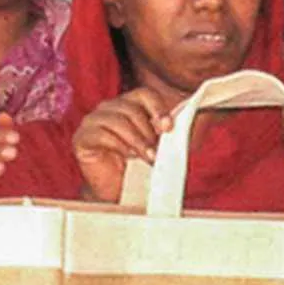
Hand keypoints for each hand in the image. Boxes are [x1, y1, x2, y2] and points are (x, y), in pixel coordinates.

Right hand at [71, 87, 171, 203]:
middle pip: (132, 109)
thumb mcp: (161, 144)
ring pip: (118, 121)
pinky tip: (126, 157)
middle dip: (148, 132)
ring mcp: (93, 121)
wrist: (119, 190)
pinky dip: (119, 146)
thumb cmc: (139, 165)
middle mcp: (109, 108)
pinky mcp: (82, 137)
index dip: (158, 108)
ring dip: (137, 141)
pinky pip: (102, 134)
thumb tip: (201, 112)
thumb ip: (173, 128)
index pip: (144, 94)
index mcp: (128, 104)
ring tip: (147, 157)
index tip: (168, 127)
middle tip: (156, 152)